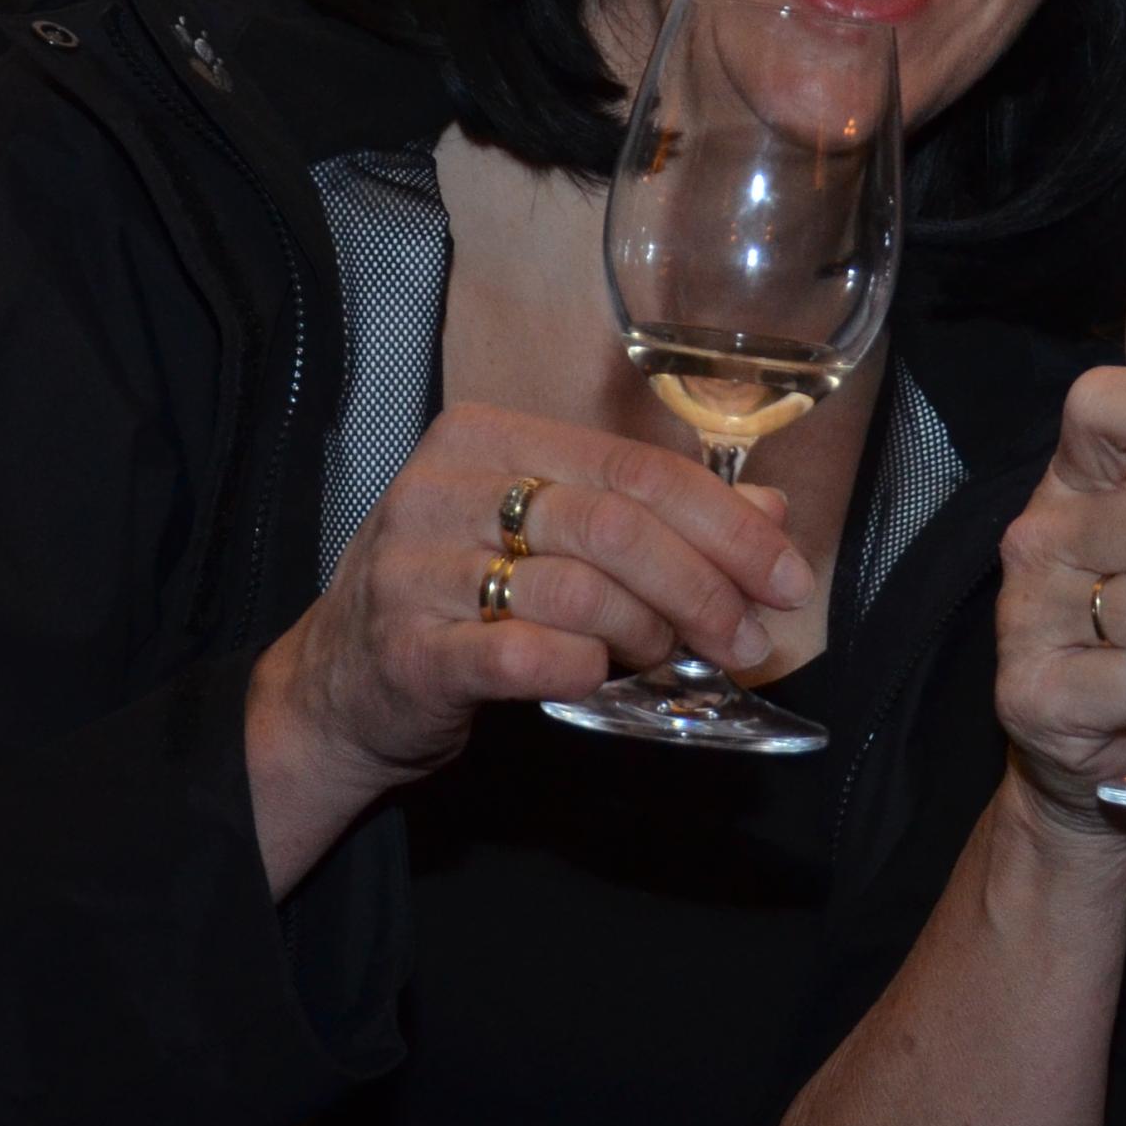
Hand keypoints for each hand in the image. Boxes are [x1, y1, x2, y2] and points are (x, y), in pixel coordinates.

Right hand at [245, 403, 813, 889]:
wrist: (340, 687)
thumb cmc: (463, 598)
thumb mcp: (553, 538)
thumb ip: (656, 515)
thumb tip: (768, 512)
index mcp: (491, 439)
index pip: (638, 468)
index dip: (728, 525)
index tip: (786, 578)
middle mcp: (446, 489)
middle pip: (615, 526)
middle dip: (705, 586)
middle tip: (745, 638)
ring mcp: (417, 568)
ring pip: (577, 588)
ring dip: (648, 632)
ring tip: (667, 657)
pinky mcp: (407, 648)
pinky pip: (519, 652)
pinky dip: (579, 667)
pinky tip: (596, 677)